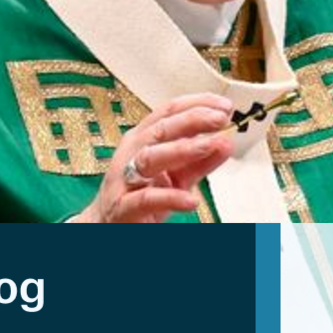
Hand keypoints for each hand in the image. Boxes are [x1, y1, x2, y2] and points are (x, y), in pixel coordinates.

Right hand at [74, 93, 233, 222]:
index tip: (224, 104)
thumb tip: (226, 142)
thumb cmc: (141, 195)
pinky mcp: (123, 208)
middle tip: (220, 118)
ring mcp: (124, 180)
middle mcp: (131, 153)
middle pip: (160, 129)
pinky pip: (146, 199)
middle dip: (192, 120)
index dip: (196, 104)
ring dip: (183, 149)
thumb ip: (200, 161)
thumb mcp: (176, 176)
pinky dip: (170, 198)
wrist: (106, 228)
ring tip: (211, 145)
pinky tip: (191, 200)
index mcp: (143, 139)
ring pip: (150, 158)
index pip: (169, 112)